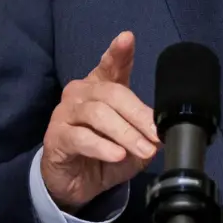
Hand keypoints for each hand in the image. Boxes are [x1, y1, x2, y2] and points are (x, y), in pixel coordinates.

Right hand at [41, 31, 159, 212]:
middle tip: (155, 134)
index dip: (118, 52)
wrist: (74, 183)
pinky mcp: (56, 136)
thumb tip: (166, 129)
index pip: (110, 65)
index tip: (127, 39)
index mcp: (101, 87)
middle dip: (138, 114)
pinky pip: (80, 137)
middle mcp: (81, 93)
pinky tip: (116, 155)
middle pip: (112, 93)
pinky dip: (102, 146)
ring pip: (98, 114)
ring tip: (143, 149)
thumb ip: (145, 132)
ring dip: (125, 133)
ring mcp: (65, 113)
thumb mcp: (131, 142)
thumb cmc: (104, 154)